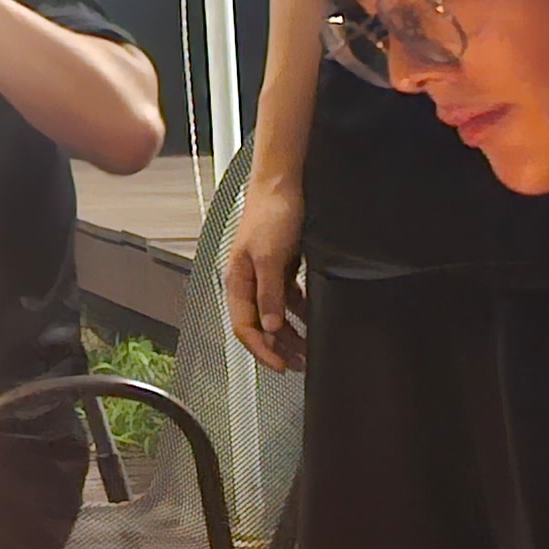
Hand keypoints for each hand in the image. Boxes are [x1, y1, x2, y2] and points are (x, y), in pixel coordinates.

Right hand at [223, 168, 306, 372]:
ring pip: (274, 315)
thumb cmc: (270, 213)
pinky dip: (299, 313)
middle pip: (259, 325)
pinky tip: (312, 320)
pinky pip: (288, 299)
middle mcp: (248, 282)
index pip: (244, 327)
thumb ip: (269, 294)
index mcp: (237, 281)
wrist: (284, 184)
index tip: (281, 365)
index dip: (261, 349)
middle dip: (277, 347)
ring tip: (307, 349)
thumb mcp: (270, 258)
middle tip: (298, 364)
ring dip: (290, 333)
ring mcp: (265, 275)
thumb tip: (269, 326)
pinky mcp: (281, 267)